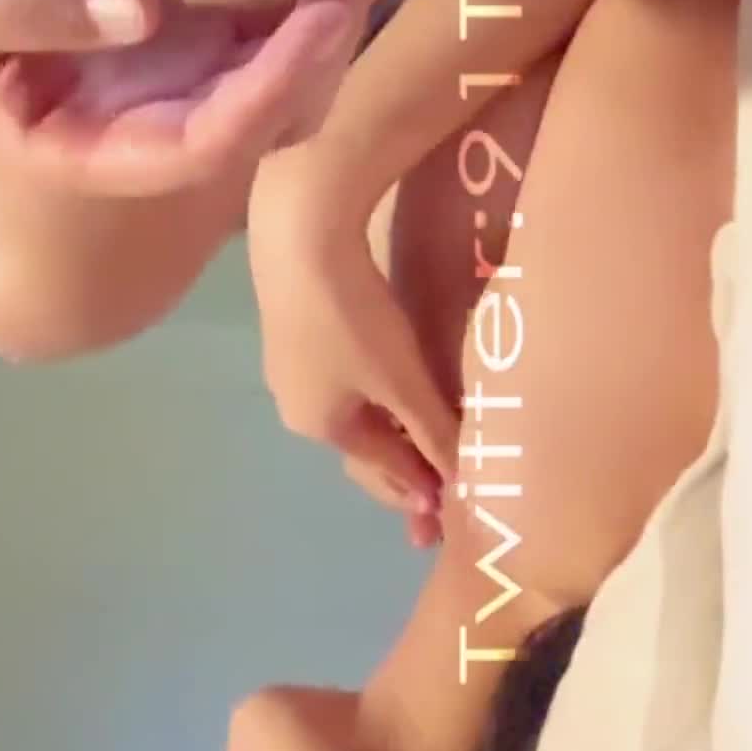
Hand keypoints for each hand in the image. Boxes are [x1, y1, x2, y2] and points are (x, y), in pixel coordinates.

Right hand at [0, 0, 410, 195]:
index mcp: (87, 147)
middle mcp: (149, 132)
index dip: (270, 91)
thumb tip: (145, 8)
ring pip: (286, 73)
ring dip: (338, 0)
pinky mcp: (193, 43)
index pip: (200, 146)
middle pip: (266, 112)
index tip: (324, 16)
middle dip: (325, 29)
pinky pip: (274, 28)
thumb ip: (31, 7)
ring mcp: (178, 88)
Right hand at [249, 150, 457, 547]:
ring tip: (423, 444)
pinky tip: (393, 389)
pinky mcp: (296, 327)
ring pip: (355, 411)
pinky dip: (376, 396)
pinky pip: (347, 380)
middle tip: (435, 499)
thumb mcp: (402, 382)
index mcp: (319, 425)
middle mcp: (297, 405)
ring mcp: (292, 366)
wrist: (301, 235)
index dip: (419, 490)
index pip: (382, 468)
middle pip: (363, 446)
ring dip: (391, 431)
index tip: (447, 516)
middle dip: (400, 472)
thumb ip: (432, 432)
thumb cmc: (353, 319)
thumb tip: (459, 484)